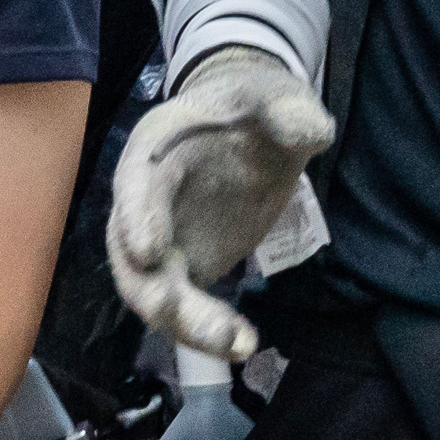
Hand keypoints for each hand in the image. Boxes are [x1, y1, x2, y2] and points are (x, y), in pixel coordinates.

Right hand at [107, 47, 335, 362]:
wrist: (250, 125)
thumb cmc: (252, 105)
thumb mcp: (274, 96)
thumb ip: (288, 110)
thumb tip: (308, 129)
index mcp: (154, 149)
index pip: (136, 183)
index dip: (138, 216)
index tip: (149, 251)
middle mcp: (142, 199)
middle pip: (131, 254)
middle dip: (156, 291)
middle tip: (189, 317)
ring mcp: (161, 238)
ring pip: (153, 292)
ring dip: (186, 324)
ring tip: (238, 343)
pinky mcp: (185, 265)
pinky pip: (182, 307)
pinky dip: (206, 330)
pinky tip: (244, 343)